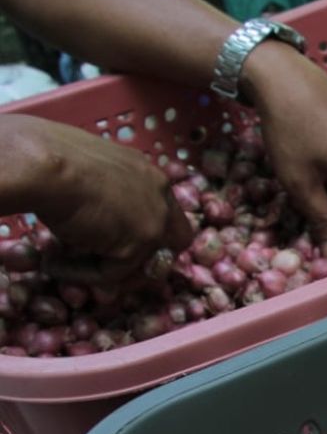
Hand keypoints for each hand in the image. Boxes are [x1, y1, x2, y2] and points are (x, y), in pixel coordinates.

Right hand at [1, 114, 192, 283]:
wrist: (42, 164)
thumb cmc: (51, 159)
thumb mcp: (93, 172)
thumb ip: (108, 195)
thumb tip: (96, 220)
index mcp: (151, 176)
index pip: (167, 212)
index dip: (149, 231)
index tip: (118, 241)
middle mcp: (161, 198)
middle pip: (176, 241)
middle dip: (150, 258)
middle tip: (111, 265)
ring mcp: (155, 224)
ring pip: (143, 264)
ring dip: (109, 269)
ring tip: (68, 264)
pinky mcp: (138, 246)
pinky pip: (113, 274)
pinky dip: (83, 274)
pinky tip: (55, 264)